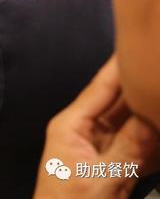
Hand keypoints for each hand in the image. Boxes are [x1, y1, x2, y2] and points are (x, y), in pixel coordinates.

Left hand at [34, 57, 159, 198]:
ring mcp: (100, 149)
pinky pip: (139, 147)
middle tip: (157, 66)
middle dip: (141, 86)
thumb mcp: (100, 179)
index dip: (121, 65)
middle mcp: (85, 131)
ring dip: (150, 112)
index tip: (139, 42)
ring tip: (159, 91)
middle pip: (119, 102)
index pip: (102, 88)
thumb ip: (130, 148)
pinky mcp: (113, 168)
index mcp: (72, 125)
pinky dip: (154, 140)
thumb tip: (153, 116)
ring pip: (133, 124)